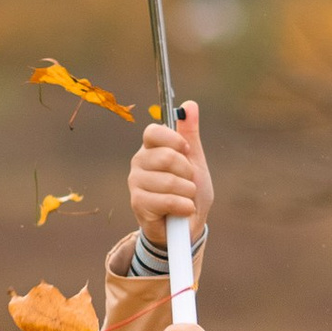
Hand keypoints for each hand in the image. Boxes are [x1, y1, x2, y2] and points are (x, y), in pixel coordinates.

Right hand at [128, 103, 214, 245]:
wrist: (188, 226)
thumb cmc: (189, 192)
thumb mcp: (195, 161)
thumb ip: (190, 134)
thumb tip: (190, 104)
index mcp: (152, 149)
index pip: (153, 132)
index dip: (174, 140)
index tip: (186, 151)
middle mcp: (139, 162)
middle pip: (167, 156)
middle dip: (187, 172)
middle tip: (188, 182)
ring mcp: (136, 183)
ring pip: (169, 180)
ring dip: (187, 192)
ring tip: (186, 198)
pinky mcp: (138, 204)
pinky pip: (166, 200)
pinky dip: (183, 206)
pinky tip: (184, 210)